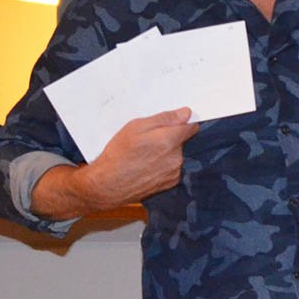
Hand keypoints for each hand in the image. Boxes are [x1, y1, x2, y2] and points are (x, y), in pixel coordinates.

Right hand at [32, 107, 198, 216]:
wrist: (107, 185)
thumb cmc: (118, 154)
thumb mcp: (136, 127)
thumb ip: (164, 119)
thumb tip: (186, 113)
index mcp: (170, 141)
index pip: (191, 127)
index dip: (183, 122)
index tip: (175, 121)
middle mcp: (176, 158)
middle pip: (182, 141)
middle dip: (170, 137)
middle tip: (148, 139)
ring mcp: (174, 173)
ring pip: (176, 155)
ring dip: (166, 152)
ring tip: (144, 154)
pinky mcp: (169, 184)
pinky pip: (172, 168)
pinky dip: (163, 165)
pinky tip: (146, 165)